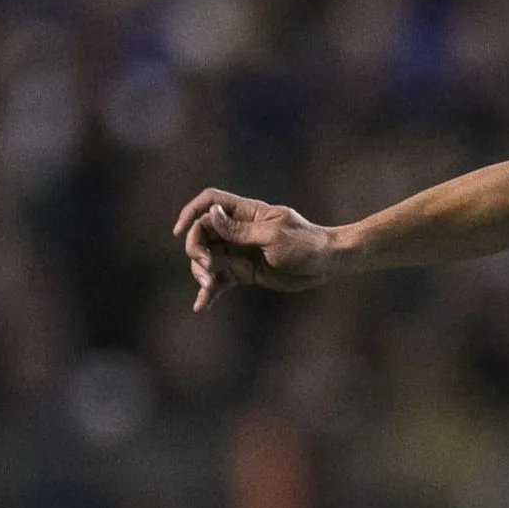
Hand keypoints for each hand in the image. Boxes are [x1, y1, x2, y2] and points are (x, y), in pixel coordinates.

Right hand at [173, 188, 340, 309]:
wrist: (328, 264)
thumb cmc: (306, 244)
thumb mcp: (273, 235)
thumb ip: (240, 229)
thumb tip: (211, 214)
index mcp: (246, 213)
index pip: (210, 202)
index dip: (191, 213)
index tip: (180, 231)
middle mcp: (238, 230)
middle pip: (202, 233)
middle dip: (196, 249)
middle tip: (206, 266)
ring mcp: (239, 251)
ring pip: (207, 258)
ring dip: (200, 271)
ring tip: (208, 285)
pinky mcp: (244, 272)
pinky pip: (221, 280)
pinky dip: (210, 291)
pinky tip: (201, 305)